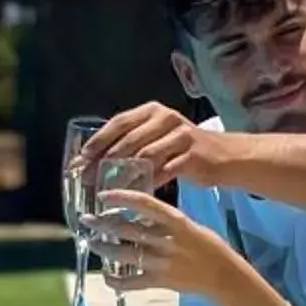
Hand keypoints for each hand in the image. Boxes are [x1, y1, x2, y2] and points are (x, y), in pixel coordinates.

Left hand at [81, 102, 229, 194]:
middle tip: (88, 178)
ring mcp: (181, 135)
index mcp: (152, 111)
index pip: (119, 122)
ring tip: (108, 189)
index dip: (98, 140)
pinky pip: (164, 171)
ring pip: (145, 156)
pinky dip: (148, 183)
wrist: (224, 156)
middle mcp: (166, 118)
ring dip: (124, 174)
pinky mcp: (193, 155)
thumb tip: (94, 162)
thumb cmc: (183, 149)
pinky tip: (136, 194)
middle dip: (105, 160)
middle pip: (129, 139)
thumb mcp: (157, 137)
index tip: (81, 158)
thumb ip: (131, 143)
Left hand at [83, 190, 233, 299]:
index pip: (144, 204)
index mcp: (176, 221)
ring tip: (92, 243)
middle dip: (103, 224)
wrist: (224, 275)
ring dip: (104, 249)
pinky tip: (107, 277)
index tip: (103, 195)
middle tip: (87, 220)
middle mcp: (166, 240)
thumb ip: (164, 221)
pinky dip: (116, 281)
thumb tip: (138, 214)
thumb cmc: (208, 246)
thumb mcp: (188, 225)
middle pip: (127, 230)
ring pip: (124, 255)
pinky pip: (132, 282)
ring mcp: (161, 262)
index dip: (121, 198)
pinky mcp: (160, 282)